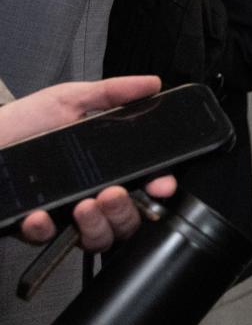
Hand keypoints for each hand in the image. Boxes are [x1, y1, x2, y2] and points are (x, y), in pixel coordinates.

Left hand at [1, 76, 177, 248]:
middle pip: (127, 218)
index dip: (159, 186)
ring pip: (99, 238)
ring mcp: (65, 214)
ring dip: (98, 225)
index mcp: (105, 165)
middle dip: (127, 210)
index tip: (160, 184)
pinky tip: (41, 215)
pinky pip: (49, 240)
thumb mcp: (68, 100)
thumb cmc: (19, 123)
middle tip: (114, 193)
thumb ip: (112, 92)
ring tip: (86, 204)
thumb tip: (151, 83)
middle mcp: (90, 193)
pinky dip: (46, 229)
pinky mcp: (35, 229)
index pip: (145, 182)